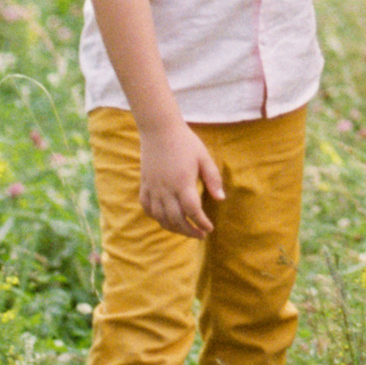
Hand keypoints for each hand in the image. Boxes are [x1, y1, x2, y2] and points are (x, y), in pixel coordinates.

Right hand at [137, 117, 223, 238]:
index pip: (192, 211)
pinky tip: (165, 219)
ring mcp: (153, 188)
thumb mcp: (204, 157)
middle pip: (176, 219)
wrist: (159, 129)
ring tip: (185, 230)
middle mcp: (166, 189)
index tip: (209, 228)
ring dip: (173, 228)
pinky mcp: (144, 185)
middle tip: (200, 235)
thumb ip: (213, 178)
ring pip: (160, 217)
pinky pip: (147, 208)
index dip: (201, 223)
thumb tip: (221, 199)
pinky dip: (156, 217)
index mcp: (183, 182)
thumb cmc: (185, 142)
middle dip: (189, 231)